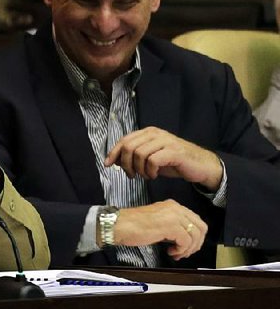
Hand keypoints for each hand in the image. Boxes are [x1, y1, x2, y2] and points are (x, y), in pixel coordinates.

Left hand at [105, 127, 223, 190]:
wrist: (201, 165)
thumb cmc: (174, 162)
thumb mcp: (150, 158)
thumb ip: (134, 156)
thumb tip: (114, 160)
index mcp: (148, 132)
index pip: (124, 140)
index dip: (114, 153)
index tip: (107, 164)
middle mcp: (155, 133)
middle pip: (129, 146)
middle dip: (125, 164)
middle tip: (131, 175)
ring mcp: (165, 141)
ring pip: (139, 153)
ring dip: (138, 169)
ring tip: (144, 176)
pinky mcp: (174, 152)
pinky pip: (152, 161)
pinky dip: (149, 171)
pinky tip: (153, 176)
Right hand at [114, 200, 207, 260]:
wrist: (120, 225)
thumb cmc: (134, 226)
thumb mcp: (158, 221)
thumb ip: (173, 225)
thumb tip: (186, 238)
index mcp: (173, 205)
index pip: (196, 221)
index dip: (195, 237)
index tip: (186, 246)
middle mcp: (175, 208)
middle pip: (201, 228)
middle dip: (196, 244)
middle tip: (184, 252)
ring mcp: (173, 216)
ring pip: (195, 235)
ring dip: (188, 249)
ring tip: (176, 253)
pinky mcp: (170, 226)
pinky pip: (186, 241)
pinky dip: (181, 250)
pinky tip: (170, 251)